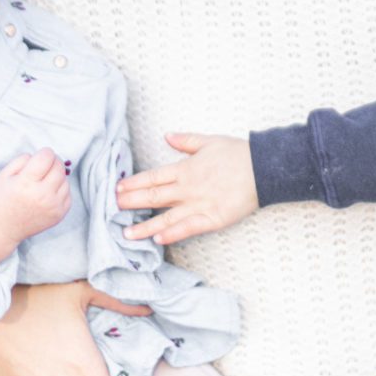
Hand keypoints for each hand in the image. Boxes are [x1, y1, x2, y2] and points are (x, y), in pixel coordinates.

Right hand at [0, 150, 72, 243]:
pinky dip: (61, 189)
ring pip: (65, 180)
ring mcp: (52, 206)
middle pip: (59, 167)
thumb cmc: (3, 198)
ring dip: (57, 176)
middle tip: (45, 165)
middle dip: (53, 161)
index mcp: (26, 183)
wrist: (4, 228)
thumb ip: (23, 159)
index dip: (45, 152)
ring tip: (44, 181)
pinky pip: (68, 193)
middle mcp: (41, 195)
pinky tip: (48, 192)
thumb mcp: (5, 174)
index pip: (46, 157)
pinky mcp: (59, 214)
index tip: (41, 155)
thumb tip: (44, 155)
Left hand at [117, 134, 257, 246]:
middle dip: (131, 203)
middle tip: (111, 209)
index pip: (153, 177)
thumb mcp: (210, 141)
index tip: (117, 188)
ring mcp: (200, 204)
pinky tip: (158, 239)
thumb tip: (167, 136)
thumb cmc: (239, 153)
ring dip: (145, 226)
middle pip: (153, 197)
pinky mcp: (213, 218)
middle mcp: (188, 187)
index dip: (133, 183)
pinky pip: (189, 228)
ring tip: (126, 234)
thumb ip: (186, 141)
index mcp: (186, 168)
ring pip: (166, 217)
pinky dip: (173, 234)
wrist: (264, 169)